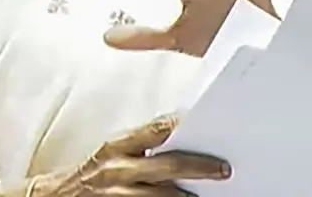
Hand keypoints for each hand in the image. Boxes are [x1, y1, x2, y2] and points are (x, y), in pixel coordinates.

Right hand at [31, 114, 228, 196]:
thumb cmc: (89, 174)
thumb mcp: (110, 153)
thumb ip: (138, 146)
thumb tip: (176, 135)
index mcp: (117, 146)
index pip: (153, 131)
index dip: (179, 125)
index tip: (204, 122)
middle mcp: (118, 169)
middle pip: (166, 167)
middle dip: (197, 168)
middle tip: (223, 170)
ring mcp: (119, 195)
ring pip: (161, 196)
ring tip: (204, 196)